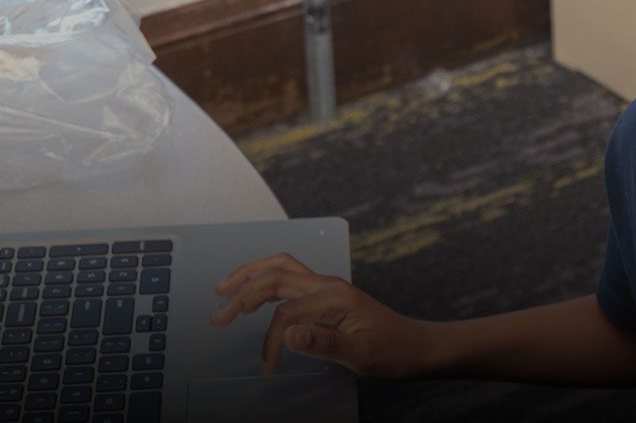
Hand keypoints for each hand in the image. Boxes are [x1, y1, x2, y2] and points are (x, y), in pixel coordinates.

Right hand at [211, 253, 437, 377]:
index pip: (286, 313)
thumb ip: (324, 343)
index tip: (268, 366)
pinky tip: (255, 293)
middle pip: (275, 277)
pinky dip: (266, 281)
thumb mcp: (361, 354)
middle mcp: (328, 285)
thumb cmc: (393, 350)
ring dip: (251, 277)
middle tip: (218, 314)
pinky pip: (290, 279)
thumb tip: (289, 334)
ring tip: (225, 290)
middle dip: (243, 292)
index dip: (271, 340)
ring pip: (281, 270)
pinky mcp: (327, 296)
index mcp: (334, 296)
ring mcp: (327, 288)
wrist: (417, 347)